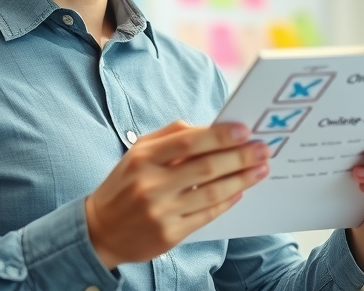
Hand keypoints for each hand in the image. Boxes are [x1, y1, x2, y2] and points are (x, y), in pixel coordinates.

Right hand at [84, 121, 269, 269]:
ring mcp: (160, 212)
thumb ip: (170, 136)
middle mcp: (150, 184)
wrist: (100, 230)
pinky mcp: (169, 235)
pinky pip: (206, 215)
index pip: (188, 141)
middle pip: (205, 167)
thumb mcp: (138, 153)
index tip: (245, 130)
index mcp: (143, 158)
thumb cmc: (126, 184)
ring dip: (241, 180)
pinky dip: (226, 202)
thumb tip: (209, 128)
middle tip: (263, 149)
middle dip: (240, 157)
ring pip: (211, 192)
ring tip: (260, 170)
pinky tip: (240, 192)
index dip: (220, 135)